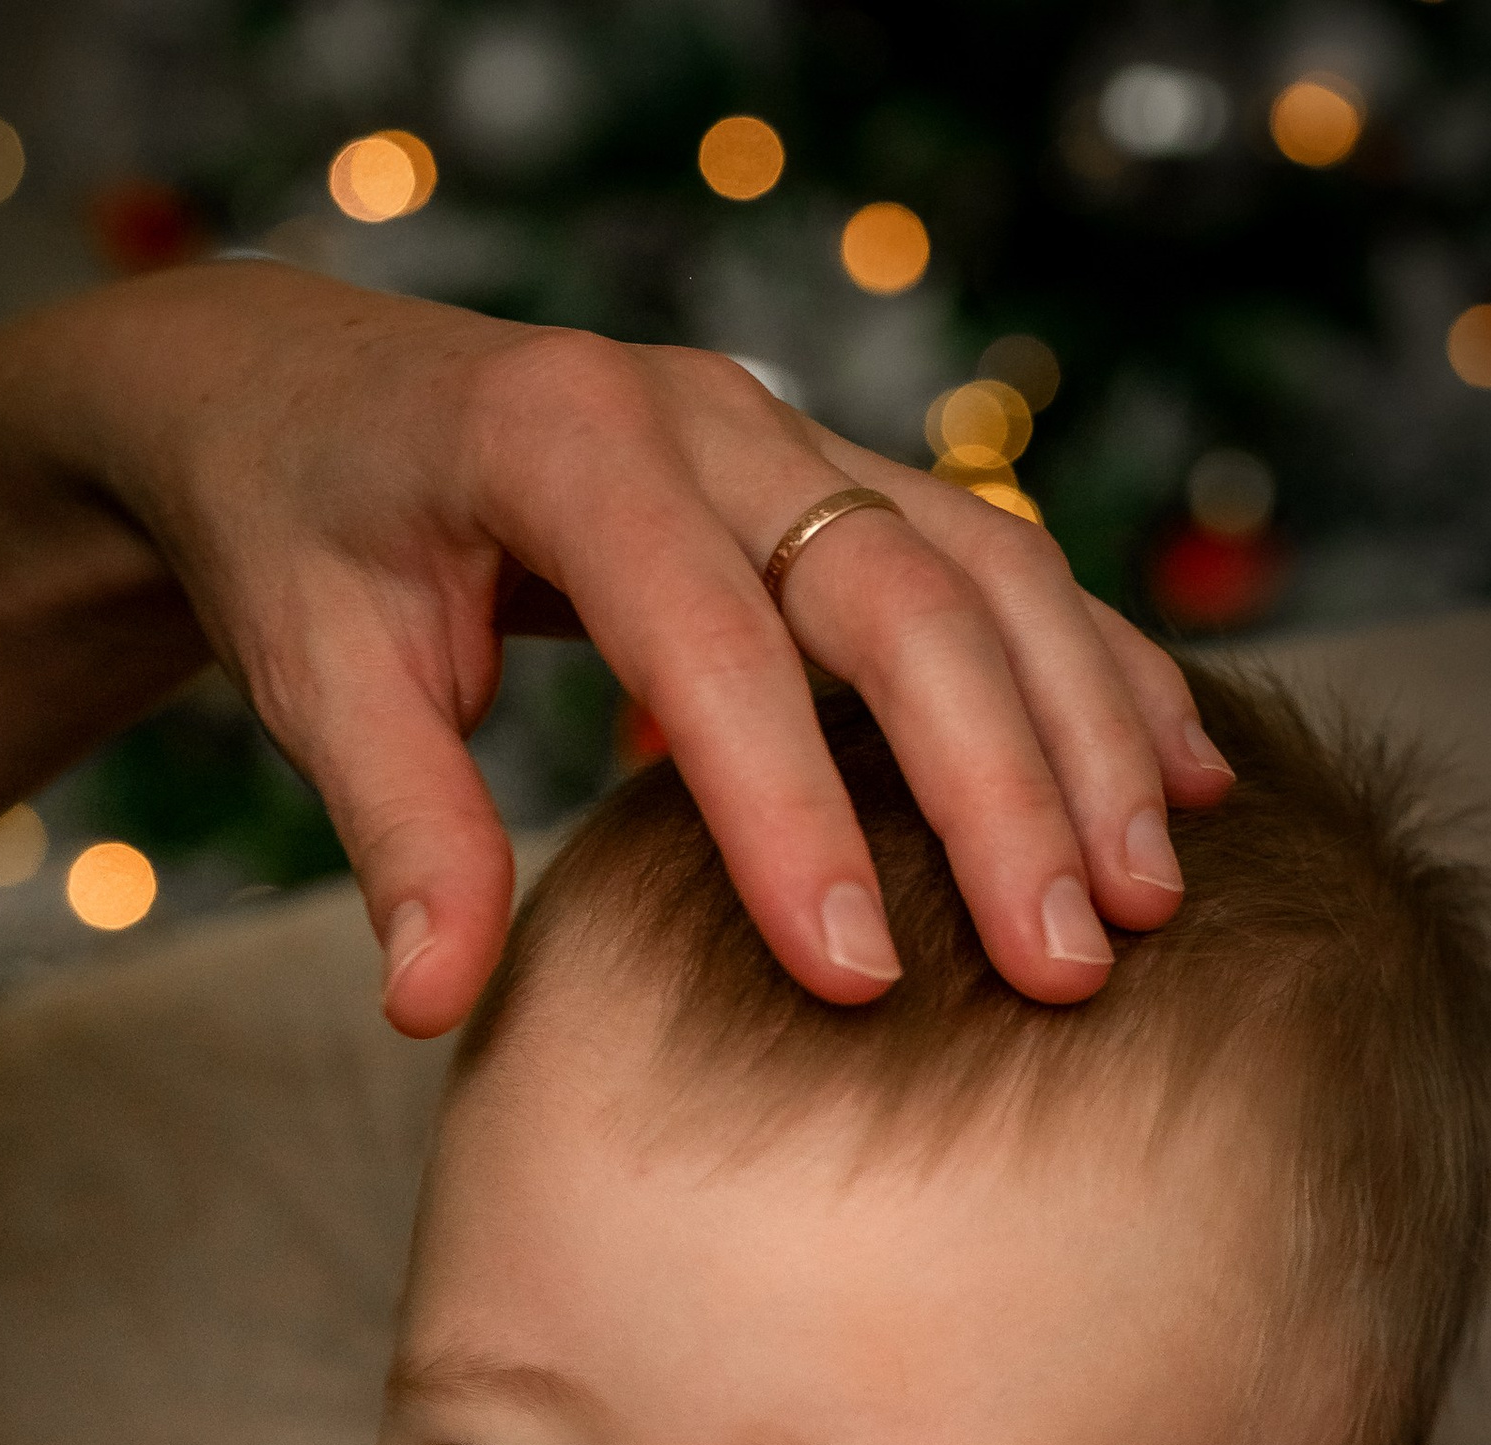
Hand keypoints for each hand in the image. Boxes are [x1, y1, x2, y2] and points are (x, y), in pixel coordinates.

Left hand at [0, 262, 1223, 1034]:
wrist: (312, 394)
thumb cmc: (309, 540)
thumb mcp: (307, 671)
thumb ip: (389, 827)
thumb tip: (430, 1005)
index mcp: (558, 444)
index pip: (704, 635)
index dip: (787, 808)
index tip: (854, 977)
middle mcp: (702, 418)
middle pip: (895, 589)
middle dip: (996, 784)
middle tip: (1064, 961)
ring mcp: (785, 436)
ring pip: (981, 565)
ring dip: (1080, 730)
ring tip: (1153, 896)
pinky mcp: (836, 476)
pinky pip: (996, 560)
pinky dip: (1093, 671)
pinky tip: (1183, 781)